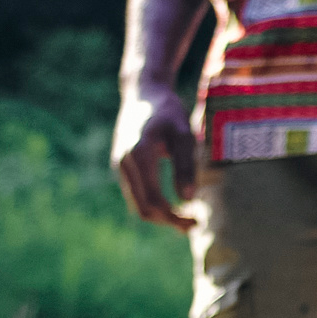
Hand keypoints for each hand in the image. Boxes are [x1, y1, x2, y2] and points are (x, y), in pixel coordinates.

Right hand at [111, 83, 200, 225]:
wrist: (142, 93)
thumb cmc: (168, 111)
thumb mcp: (183, 134)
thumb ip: (185, 166)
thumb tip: (188, 200)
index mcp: (138, 156)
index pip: (154, 201)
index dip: (175, 217)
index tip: (197, 221)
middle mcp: (124, 163)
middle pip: (143, 209)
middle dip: (168, 221)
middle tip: (194, 225)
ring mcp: (119, 165)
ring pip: (137, 204)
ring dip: (160, 215)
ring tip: (186, 219)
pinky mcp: (120, 165)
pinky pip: (135, 194)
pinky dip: (152, 203)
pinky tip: (172, 204)